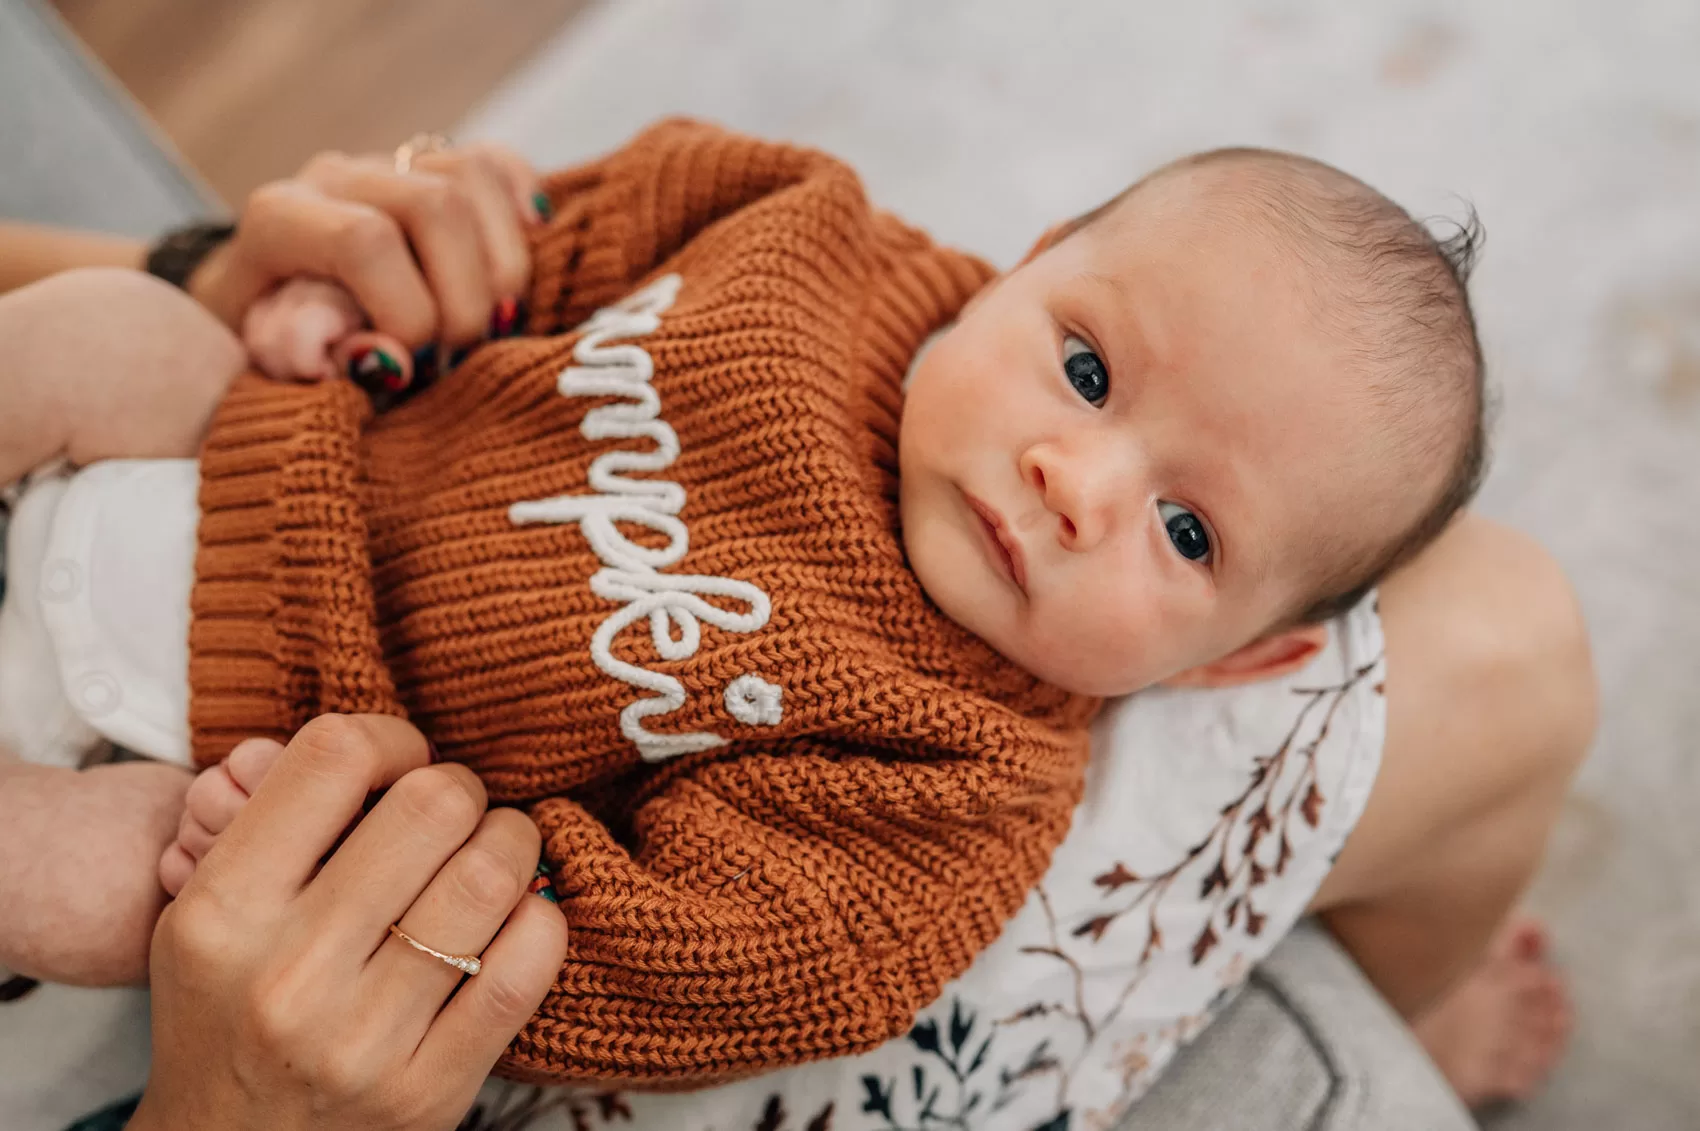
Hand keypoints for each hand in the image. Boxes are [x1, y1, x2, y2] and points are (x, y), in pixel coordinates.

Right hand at [133, 715, 568, 1130]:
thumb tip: (384, 744)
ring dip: (513, 845)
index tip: (402, 764)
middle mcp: (288, 971)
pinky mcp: (429, 1093)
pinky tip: (516, 920)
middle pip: (434, 804)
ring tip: (494, 859)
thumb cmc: (228, 1015)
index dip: (392, 737)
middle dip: (463, 791)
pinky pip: (526, 966)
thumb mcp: (207, 916)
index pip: (334, 756)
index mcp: (222, 910)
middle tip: (457, 814)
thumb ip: (278, 822)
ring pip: (492, 875)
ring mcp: (363, 1038)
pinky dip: (539, 923)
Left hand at [187, 142, 543, 356]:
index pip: (366, 241)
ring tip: (490, 322)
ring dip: (504, 268)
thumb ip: (316, 364)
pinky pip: (497, 163)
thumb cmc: (276, 347)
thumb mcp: (274, 363)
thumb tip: (386, 360)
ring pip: (474, 179)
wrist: (267, 306)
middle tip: (457, 354)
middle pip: (437, 205)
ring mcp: (392, 164)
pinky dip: (522, 210)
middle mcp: (337, 178)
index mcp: (280, 219)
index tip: (409, 371)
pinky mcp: (436, 167)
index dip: (406, 314)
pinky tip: (525, 252)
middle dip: (466, 300)